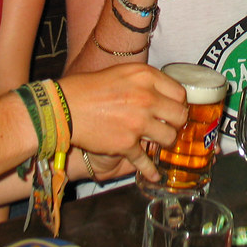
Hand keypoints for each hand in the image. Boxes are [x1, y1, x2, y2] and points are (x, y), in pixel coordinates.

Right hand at [59, 63, 186, 180]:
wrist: (66, 108)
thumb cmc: (91, 88)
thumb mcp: (123, 72)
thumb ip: (146, 82)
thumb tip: (165, 93)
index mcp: (146, 77)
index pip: (180, 94)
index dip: (179, 104)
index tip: (174, 110)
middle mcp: (146, 98)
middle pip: (179, 116)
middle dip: (176, 123)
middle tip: (169, 126)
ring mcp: (137, 122)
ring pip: (168, 138)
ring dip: (164, 142)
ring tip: (158, 142)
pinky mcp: (126, 144)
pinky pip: (145, 160)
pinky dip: (150, 169)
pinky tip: (154, 174)